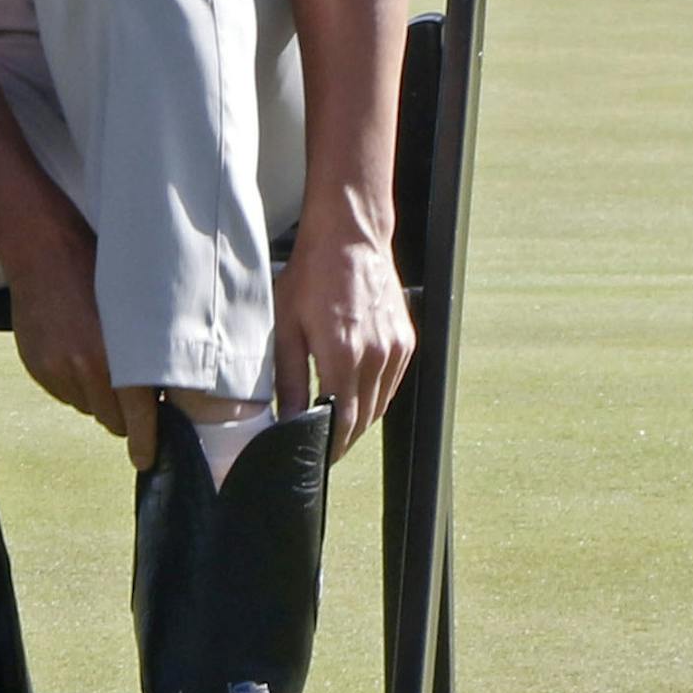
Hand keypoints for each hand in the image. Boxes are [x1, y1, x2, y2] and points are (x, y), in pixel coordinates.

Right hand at [3, 217, 123, 437]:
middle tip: (129, 387)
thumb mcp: (135, 310)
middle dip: (122, 412)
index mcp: (117, 356)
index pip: (136, 417)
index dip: (143, 442)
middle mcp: (85, 368)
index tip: (145, 459)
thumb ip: (145, 355)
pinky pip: (63, 394)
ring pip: (87, 407)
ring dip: (96, 395)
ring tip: (97, 357)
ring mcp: (56, 370)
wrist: (45, 251)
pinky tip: (75, 352)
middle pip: (111, 419)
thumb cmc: (99, 273)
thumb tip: (159, 395)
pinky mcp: (37, 368)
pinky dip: (73, 383)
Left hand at [273, 223, 414, 457]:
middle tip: (322, 442)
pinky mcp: (406, 340)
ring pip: (381, 404)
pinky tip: (356, 388)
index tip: (318, 456)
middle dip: (343, 436)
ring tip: (336, 417)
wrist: (350, 237)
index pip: (343, 422)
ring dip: (360, 417)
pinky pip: (392, 382)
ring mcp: (396, 349)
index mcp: (344, 355)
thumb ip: (289, 378)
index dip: (331, 445)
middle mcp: (376, 356)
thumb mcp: (286, 325)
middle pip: (364, 418)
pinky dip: (375, 393)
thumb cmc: (313, 273)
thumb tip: (288, 418)